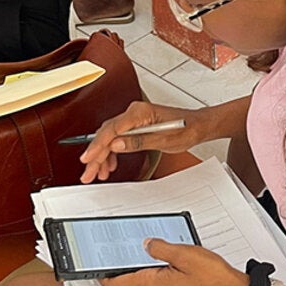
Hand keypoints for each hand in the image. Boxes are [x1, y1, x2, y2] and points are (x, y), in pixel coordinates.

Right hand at [79, 101, 204, 182]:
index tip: (88, 158)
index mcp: (140, 112)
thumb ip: (138, 142)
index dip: (97, 145)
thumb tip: (117, 145)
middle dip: (96, 155)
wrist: (197, 125)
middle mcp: (135, 113)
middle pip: (107, 134)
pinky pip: (118, 138)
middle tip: (89, 173)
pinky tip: (110, 164)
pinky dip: (112, 152)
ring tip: (99, 173)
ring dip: (103, 156)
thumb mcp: (163, 140)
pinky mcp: (136, 125)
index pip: (112, 129)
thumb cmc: (186, 129)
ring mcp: (134, 118)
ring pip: (110, 137)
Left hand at [100, 240, 248, 285]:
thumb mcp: (183, 254)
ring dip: (136, 261)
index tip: (91, 263)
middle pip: (125, 279)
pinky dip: (151, 263)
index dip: (100, 274)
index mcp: (152, 283)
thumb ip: (160, 247)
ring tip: (137, 242)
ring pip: (140, 275)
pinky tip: (158, 250)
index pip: (116, 284)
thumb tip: (145, 243)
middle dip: (118, 263)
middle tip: (113, 244)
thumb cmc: (211, 276)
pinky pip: (153, 274)